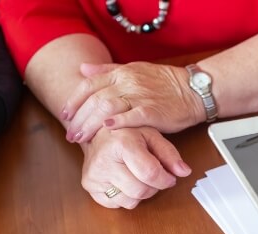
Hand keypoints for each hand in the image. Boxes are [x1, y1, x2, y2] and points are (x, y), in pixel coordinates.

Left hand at [62, 62, 204, 142]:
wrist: (192, 90)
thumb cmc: (164, 84)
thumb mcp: (134, 70)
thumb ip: (107, 70)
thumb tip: (83, 70)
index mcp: (121, 73)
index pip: (89, 85)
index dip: (74, 100)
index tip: (65, 115)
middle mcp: (128, 82)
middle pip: (95, 99)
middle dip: (79, 118)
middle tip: (71, 134)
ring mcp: (140, 96)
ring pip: (108, 108)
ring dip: (91, 124)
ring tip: (82, 138)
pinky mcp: (153, 111)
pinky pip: (132, 116)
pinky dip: (118, 122)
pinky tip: (107, 130)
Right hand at [80, 125, 190, 208]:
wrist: (97, 133)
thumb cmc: (127, 134)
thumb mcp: (151, 136)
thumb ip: (169, 154)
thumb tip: (184, 171)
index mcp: (122, 144)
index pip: (150, 173)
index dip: (165, 179)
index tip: (169, 178)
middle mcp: (104, 161)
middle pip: (140, 190)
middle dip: (154, 187)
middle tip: (154, 178)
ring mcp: (94, 176)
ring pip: (130, 201)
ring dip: (141, 193)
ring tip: (138, 177)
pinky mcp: (89, 186)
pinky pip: (116, 204)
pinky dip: (126, 196)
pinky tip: (125, 181)